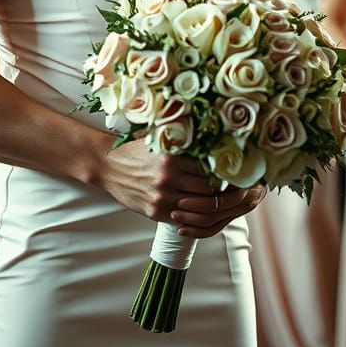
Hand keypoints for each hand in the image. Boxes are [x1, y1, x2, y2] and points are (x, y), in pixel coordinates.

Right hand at [98, 138, 264, 238]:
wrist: (106, 165)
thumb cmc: (136, 148)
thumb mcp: (158, 136)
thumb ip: (182, 135)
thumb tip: (212, 127)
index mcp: (171, 157)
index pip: (209, 166)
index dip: (225, 170)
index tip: (237, 168)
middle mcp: (168, 178)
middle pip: (208, 188)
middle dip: (225, 189)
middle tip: (239, 186)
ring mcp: (162, 198)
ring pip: (200, 206)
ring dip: (214, 204)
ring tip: (226, 199)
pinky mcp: (156, 213)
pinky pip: (185, 219)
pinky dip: (198, 216)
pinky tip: (205, 209)